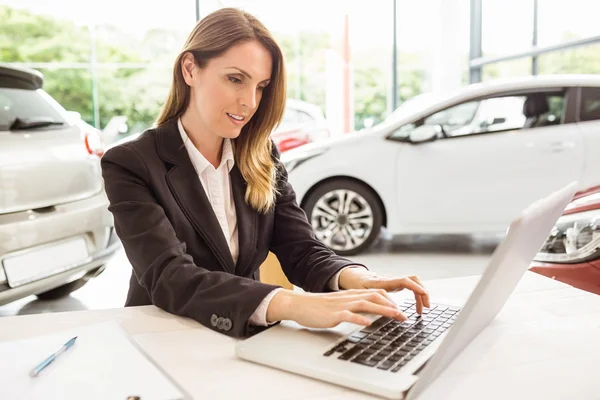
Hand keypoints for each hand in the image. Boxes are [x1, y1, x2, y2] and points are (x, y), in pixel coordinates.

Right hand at [266, 289, 406, 327]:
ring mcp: (342, 305)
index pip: (376, 293)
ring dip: (383, 310)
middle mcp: (349, 298)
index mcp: (352, 295)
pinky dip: (360, 319)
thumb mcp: (340, 305)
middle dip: (392, 306)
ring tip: (395, 316)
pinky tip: (368, 323)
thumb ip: (354, 307)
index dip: (390, 301)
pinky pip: (349, 315)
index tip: (401, 310)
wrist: (300, 305)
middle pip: (375, 297)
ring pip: (366, 304)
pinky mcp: (334, 314)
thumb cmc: (319, 307)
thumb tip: (369, 314)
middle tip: (404, 317)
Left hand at [339, 267, 430, 314]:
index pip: (404, 280)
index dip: (415, 287)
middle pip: (414, 280)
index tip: (423, 295)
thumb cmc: (357, 285)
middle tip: (426, 307)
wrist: (354, 277)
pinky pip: (411, 288)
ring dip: (421, 296)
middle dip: (423, 293)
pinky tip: (416, 307)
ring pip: (414, 284)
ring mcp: (395, 281)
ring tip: (422, 311)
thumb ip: (372, 300)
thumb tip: (389, 309)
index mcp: (384, 282)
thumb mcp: (361, 294)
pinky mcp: (396, 284)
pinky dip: (417, 297)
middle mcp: (392, 279)